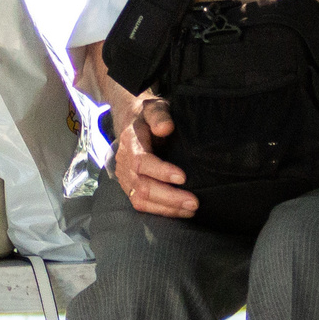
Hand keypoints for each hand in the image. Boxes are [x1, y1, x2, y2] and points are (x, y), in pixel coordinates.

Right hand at [111, 93, 195, 217]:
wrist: (131, 122)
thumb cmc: (148, 116)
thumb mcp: (154, 107)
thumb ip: (159, 115)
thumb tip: (165, 128)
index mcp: (130, 142)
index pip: (141, 162)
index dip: (161, 172)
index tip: (182, 177)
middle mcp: (124, 162)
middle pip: (142, 186)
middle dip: (169, 197)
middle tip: (193, 202)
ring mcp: (124, 177)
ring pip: (140, 199)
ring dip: (166, 208)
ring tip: (190, 210)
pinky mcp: (129, 187)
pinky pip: (141, 204)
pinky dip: (160, 211)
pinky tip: (179, 212)